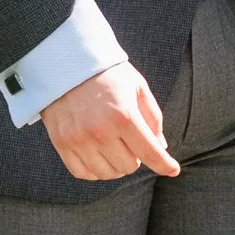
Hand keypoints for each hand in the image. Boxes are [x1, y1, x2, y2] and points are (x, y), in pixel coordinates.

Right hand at [41, 58, 179, 182]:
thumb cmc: (107, 74)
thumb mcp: (137, 87)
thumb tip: (161, 146)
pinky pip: (82, 173)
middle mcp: (100, 131)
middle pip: (128, 167)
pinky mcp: (61, 143)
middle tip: (130, 141)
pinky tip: (98, 155)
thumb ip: (152, 118)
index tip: (173, 170)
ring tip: (114, 146)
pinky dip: (94, 170)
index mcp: (124, 115)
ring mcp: (78, 139)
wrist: (67, 61)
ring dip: (115, 165)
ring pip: (107, 173)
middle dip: (135, 157)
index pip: (149, 153)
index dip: (164, 165)